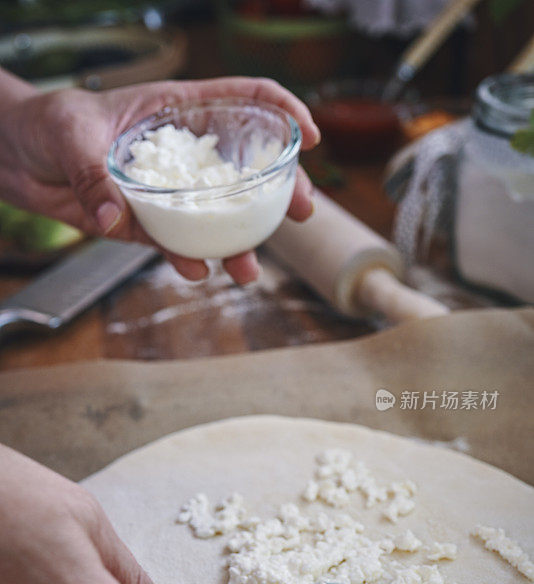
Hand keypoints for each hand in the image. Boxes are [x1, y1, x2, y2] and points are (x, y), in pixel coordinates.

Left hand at [0, 75, 318, 283]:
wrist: (20, 159)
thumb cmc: (49, 125)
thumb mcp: (72, 134)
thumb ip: (94, 175)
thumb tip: (115, 219)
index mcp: (179, 110)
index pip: (245, 100)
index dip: (284, 112)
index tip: (309, 137)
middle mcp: (184, 153)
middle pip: (247, 167)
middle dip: (280, 189)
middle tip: (301, 211)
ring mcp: (170, 191)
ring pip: (218, 217)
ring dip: (239, 243)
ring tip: (248, 269)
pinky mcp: (147, 223)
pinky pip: (176, 244)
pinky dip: (186, 259)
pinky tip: (193, 271)